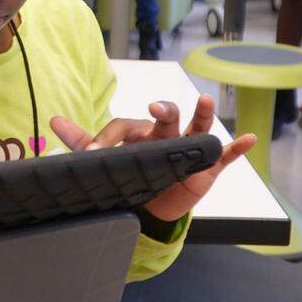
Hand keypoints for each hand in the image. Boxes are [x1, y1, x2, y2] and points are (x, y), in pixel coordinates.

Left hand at [50, 95, 255, 222]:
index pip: (124, 127)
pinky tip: (248, 139)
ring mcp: (190, 149)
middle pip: (166, 117)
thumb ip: (82, 141)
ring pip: (197, 129)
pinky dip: (237, 148)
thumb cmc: (135, 170)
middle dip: (164, 110)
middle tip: (156, 108)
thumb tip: (53, 121)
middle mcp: (166, 135)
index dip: (107, 140)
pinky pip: (226, 156)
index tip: (92, 154)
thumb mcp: (109, 158)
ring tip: (205, 100)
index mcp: (140, 132)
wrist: (157, 201)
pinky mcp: (209, 167)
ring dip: (202, 114)